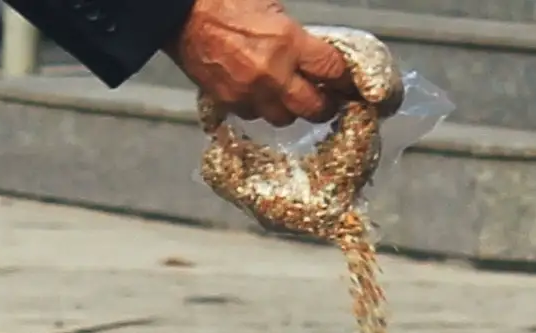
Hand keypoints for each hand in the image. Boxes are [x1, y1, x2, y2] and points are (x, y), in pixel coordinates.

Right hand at [167, 0, 354, 127]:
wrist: (183, 16)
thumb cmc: (227, 2)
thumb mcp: (273, 8)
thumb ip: (295, 37)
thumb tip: (311, 54)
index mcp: (289, 43)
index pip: (332, 71)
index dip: (346, 81)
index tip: (352, 87)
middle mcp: (273, 74)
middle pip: (313, 108)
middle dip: (324, 106)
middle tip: (327, 102)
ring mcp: (249, 93)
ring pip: (283, 118)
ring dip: (291, 110)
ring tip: (290, 98)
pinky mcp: (228, 102)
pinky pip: (254, 115)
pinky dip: (260, 107)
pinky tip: (259, 94)